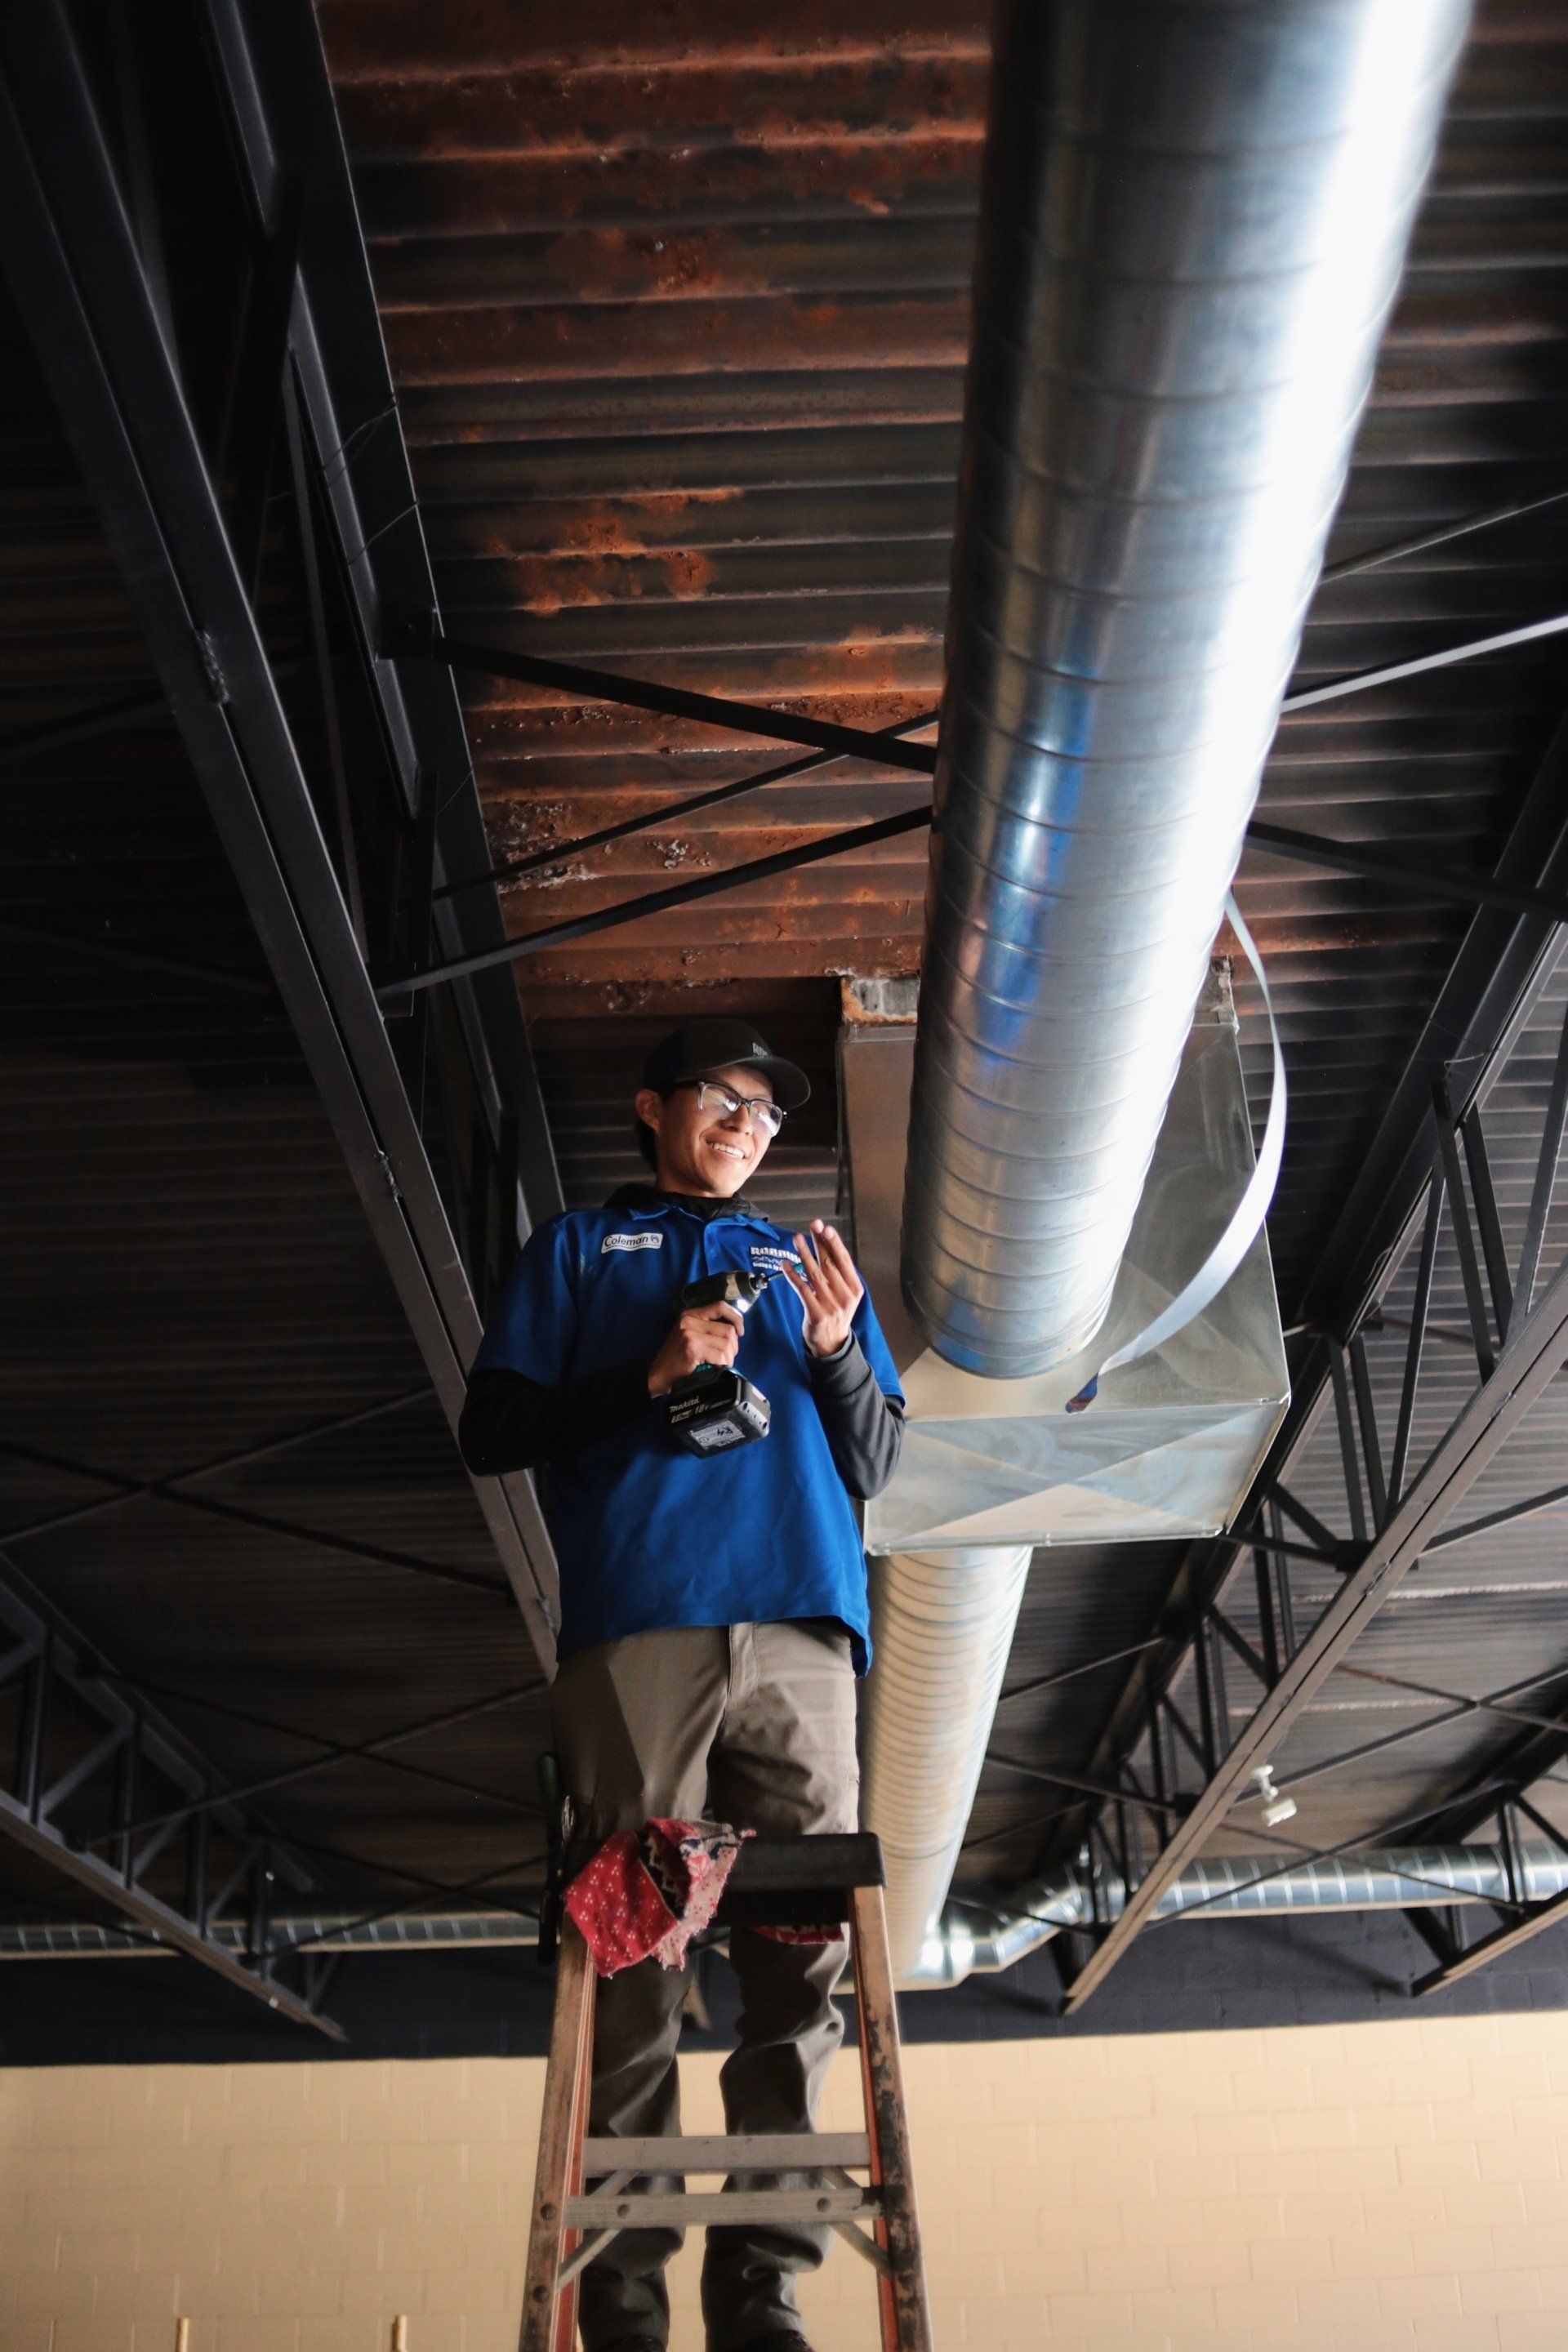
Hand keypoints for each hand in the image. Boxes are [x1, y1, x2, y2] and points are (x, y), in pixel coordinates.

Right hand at [646, 1302, 744, 1397]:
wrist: (657, 1376)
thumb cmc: (676, 1358)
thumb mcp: (688, 1335)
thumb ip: (707, 1328)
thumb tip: (735, 1330)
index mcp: (689, 1314)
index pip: (720, 1306)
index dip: (736, 1317)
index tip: (740, 1332)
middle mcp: (689, 1320)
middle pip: (728, 1329)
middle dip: (733, 1346)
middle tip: (727, 1358)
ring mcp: (690, 1334)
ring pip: (726, 1343)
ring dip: (729, 1357)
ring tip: (722, 1365)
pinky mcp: (692, 1348)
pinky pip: (720, 1355)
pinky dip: (723, 1364)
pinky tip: (717, 1369)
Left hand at [784, 1219, 863, 1357]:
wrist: (831, 1343)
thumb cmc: (836, 1313)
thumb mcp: (845, 1295)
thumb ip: (839, 1275)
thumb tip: (826, 1246)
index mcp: (855, 1289)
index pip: (844, 1261)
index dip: (834, 1243)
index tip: (825, 1228)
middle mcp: (845, 1296)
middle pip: (829, 1263)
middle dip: (819, 1242)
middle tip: (812, 1225)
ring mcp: (830, 1305)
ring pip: (814, 1274)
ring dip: (804, 1254)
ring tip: (797, 1239)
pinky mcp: (815, 1313)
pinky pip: (802, 1289)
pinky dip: (793, 1275)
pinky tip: (785, 1264)